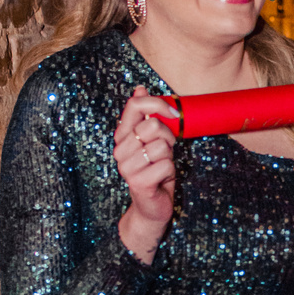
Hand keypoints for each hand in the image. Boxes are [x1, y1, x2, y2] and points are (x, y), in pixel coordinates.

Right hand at [114, 85, 178, 262]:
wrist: (151, 206)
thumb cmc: (154, 171)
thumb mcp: (153, 140)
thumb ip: (146, 117)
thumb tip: (139, 88)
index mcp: (122, 136)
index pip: (135, 105)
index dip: (158, 104)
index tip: (173, 113)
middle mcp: (120, 149)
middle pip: (153, 126)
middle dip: (168, 138)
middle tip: (165, 151)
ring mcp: (127, 167)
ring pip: (161, 147)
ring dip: (169, 157)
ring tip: (161, 166)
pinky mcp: (138, 182)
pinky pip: (166, 165)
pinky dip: (170, 171)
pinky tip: (161, 178)